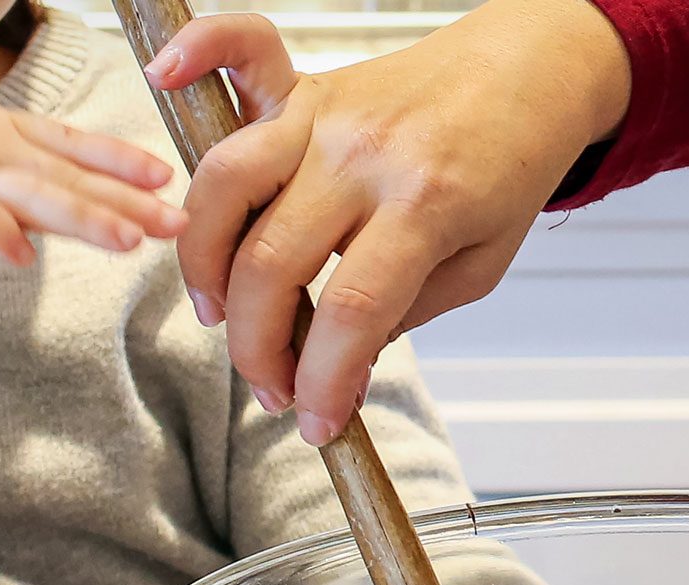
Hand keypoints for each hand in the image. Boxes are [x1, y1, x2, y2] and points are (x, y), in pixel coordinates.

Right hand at [0, 76, 184, 265]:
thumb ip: (6, 177)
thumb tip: (46, 211)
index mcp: (0, 135)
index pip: (74, 145)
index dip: (122, 159)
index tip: (166, 174)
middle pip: (73, 176)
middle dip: (131, 198)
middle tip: (181, 221)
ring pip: (36, 194)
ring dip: (85, 216)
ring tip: (131, 239)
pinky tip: (24, 257)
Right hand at [145, 1, 629, 442]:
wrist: (525, 75)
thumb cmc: (506, 166)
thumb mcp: (480, 264)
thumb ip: (406, 313)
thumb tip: (337, 363)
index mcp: (424, 207)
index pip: (351, 313)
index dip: (323, 382)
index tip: (316, 423)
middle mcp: (363, 157)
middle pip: (273, 264)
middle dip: (258, 349)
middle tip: (273, 388)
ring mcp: (326, 116)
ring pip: (228, 186)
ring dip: (205, 263)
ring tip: (219, 315)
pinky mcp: (305, 87)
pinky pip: (238, 56)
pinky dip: (194, 60)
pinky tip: (163, 80)